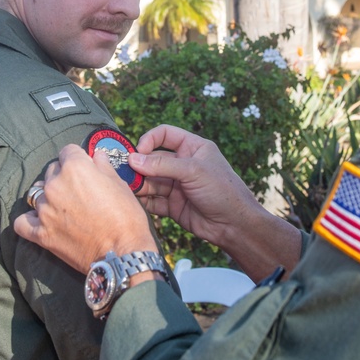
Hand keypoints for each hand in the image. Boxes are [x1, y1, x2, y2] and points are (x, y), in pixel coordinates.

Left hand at [13, 145, 154, 272]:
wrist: (122, 254)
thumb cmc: (126, 218)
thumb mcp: (120, 185)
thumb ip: (103, 167)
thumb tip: (96, 156)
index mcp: (75, 168)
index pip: (68, 151)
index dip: (78, 159)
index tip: (85, 168)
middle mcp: (55, 185)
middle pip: (52, 171)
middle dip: (63, 177)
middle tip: (78, 191)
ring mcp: (45, 210)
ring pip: (37, 194)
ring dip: (49, 198)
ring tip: (64, 208)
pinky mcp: (40, 234)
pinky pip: (22, 222)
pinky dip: (29, 220)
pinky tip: (40, 221)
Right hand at [130, 125, 262, 248]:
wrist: (234, 225)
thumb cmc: (222, 190)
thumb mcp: (193, 171)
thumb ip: (162, 164)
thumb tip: (134, 159)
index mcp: (192, 148)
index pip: (165, 134)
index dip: (149, 140)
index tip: (138, 152)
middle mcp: (183, 165)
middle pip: (153, 159)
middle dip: (139, 166)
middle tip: (125, 173)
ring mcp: (177, 185)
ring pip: (150, 181)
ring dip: (139, 184)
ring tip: (127, 188)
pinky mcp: (173, 205)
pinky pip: (153, 200)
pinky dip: (143, 201)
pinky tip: (135, 202)